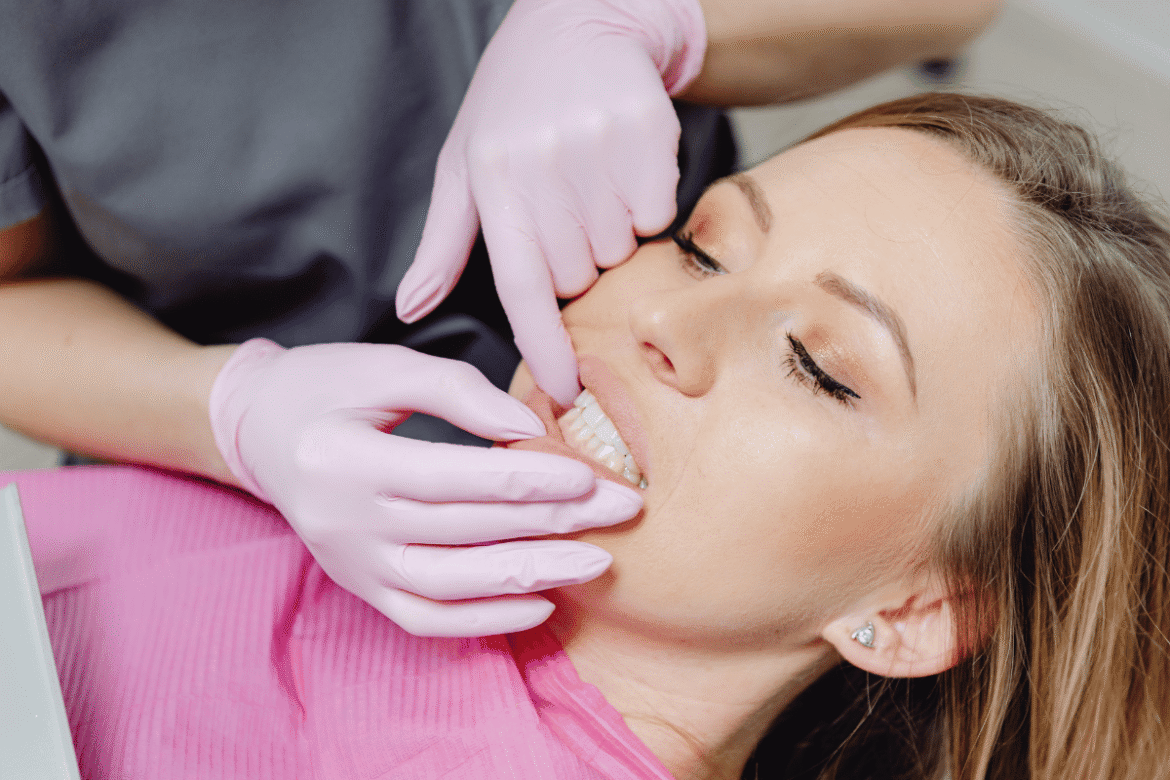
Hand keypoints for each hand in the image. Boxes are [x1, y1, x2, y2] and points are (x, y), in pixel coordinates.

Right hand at [208, 339, 641, 636]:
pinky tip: (540, 603)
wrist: (259, 430)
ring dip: (530, 576)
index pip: (451, 477)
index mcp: (342, 457)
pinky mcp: (359, 586)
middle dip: (550, 523)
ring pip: (450, 585)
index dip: (524, 479)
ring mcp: (349, 563)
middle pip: (463, 530)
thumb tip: (531, 428)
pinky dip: (483, 620)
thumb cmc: (326, 387)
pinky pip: (424, 619)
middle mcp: (342, 521)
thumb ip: (458, 390)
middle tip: (619, 511)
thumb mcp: (384, 366)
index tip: (588, 476)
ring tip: (596, 562)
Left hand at [395, 0, 705, 405]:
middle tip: (563, 208)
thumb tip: (409, 309)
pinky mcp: (648, 134)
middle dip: (573, 262)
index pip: (522, 287)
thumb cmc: (512, 107)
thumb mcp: (464, 167)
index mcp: (493, 179)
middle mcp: (545, 166)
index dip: (544, 347)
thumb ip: (440, 245)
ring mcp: (599, 148)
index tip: (565, 390)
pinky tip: (621, 169)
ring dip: (609, 235)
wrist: (578, 24)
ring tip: (589, 182)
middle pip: (577, 276)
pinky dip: (644, 208)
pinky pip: (657, 217)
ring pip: (619, 251)